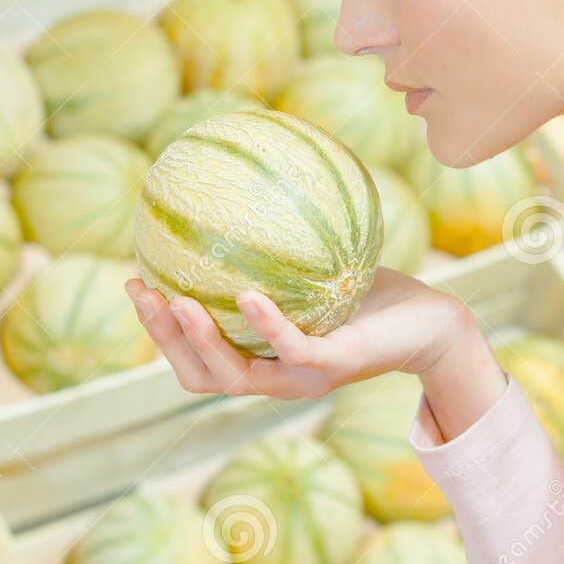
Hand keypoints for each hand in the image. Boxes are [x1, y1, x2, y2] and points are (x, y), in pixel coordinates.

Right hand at [125, 267, 474, 400]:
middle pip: (199, 376)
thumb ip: (276, 247)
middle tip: (143, 292)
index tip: (135, 284)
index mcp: (261, 360)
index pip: (195, 360)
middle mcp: (275, 378)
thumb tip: (239, 183)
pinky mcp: (333, 367)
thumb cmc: (370, 295)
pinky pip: (291, 350)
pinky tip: (245, 295)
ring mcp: (302, 379)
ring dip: (199, 341)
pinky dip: (265, 326)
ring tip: (175, 301)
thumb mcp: (316, 266)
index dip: (159, 331)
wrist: (428, 323)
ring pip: (234, 376)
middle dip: (164, 339)